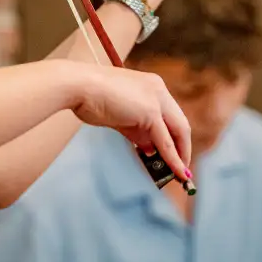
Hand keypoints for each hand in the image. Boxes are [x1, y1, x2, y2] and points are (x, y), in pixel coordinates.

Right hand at [70, 63, 192, 183]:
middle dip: (182, 149)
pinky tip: (176, 171)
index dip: (174, 137)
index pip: (170, 115)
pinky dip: (173, 158)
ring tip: (180, 176)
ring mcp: (156, 99)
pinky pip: (165, 141)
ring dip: (180, 156)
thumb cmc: (90, 97)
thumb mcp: (120, 116)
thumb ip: (136, 130)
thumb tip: (149, 148)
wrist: (78, 86)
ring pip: (178, 132)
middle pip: (180, 124)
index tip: (174, 154)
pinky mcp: (151, 112)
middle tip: (181, 169)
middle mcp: (159, 89)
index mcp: (152, 85)